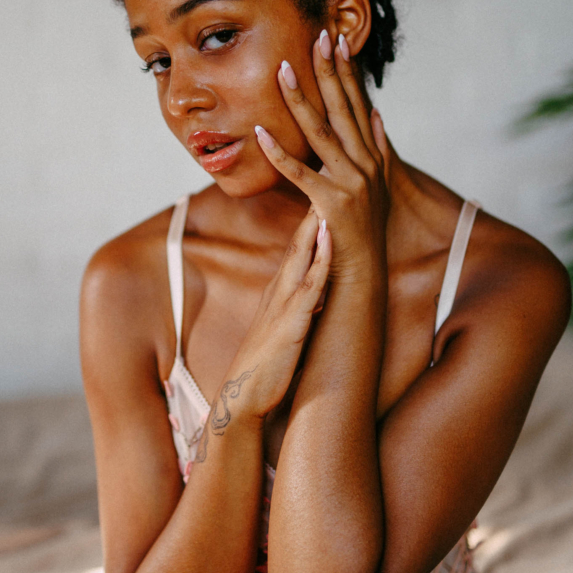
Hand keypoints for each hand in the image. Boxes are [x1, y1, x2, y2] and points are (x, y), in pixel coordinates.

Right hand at [213, 208, 331, 426]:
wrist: (243, 397)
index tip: (326, 190)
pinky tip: (329, 243)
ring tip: (329, 192)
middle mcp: (280, 290)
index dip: (313, 217)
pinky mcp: (291, 324)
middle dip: (314, 207)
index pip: (298, 246)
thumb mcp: (284, 327)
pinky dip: (320, 262)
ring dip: (317, 225)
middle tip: (326, 175)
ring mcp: (284, 305)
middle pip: (300, 240)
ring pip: (303, 256)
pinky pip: (309, 288)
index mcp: (280, 291)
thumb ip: (299, 308)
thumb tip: (316, 295)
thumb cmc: (266, 366)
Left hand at [254, 31, 391, 280]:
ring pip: (321, 134)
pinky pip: (300, 174)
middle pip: (342, 110)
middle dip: (329, 72)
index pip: (357, 105)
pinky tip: (261, 132)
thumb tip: (376, 113)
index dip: (347, 73)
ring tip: (283, 72)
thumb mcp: (380, 183)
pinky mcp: (332, 204)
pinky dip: (279, 153)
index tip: (336, 42)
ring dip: (301, 101)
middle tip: (318, 38)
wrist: (365, 271)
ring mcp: (351, 183)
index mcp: (372, 156)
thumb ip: (378, 146)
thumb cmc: (366, 228)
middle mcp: (366, 164)